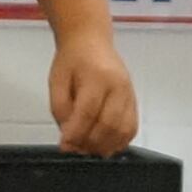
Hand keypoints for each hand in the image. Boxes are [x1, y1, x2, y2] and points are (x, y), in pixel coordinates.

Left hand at [48, 32, 137, 154]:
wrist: (91, 42)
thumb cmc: (72, 60)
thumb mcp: (57, 81)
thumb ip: (60, 109)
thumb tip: (69, 137)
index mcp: (97, 77)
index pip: (88, 112)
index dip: (76, 133)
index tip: (65, 146)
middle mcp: (118, 86)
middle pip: (109, 124)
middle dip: (91, 143)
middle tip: (75, 149)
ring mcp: (129, 94)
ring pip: (123, 129)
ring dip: (106, 146)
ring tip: (89, 149)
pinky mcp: (134, 101)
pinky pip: (131, 128)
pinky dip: (119, 142)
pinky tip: (104, 145)